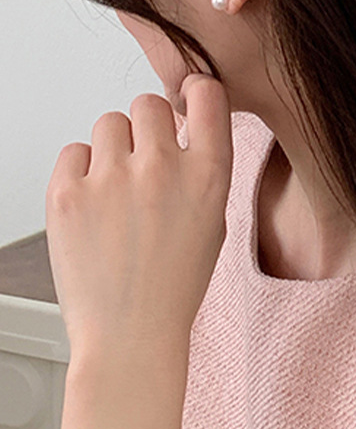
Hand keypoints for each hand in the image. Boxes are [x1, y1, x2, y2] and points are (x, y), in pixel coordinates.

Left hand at [45, 73, 232, 361]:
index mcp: (209, 175)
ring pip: (108, 123)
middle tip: (143, 162)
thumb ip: (201, 170)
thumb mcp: (214, 221)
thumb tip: (180, 129)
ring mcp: (112, 179)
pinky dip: (80, 172)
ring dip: (113, 148)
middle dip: (147, 128)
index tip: (188, 101)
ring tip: (115, 190)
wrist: (130, 335)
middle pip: (148, 104)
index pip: (207, 94)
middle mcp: (162, 168)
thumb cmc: (173, 285)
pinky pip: (73, 151)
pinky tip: (93, 205)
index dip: (196, 93)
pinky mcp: (68, 194)